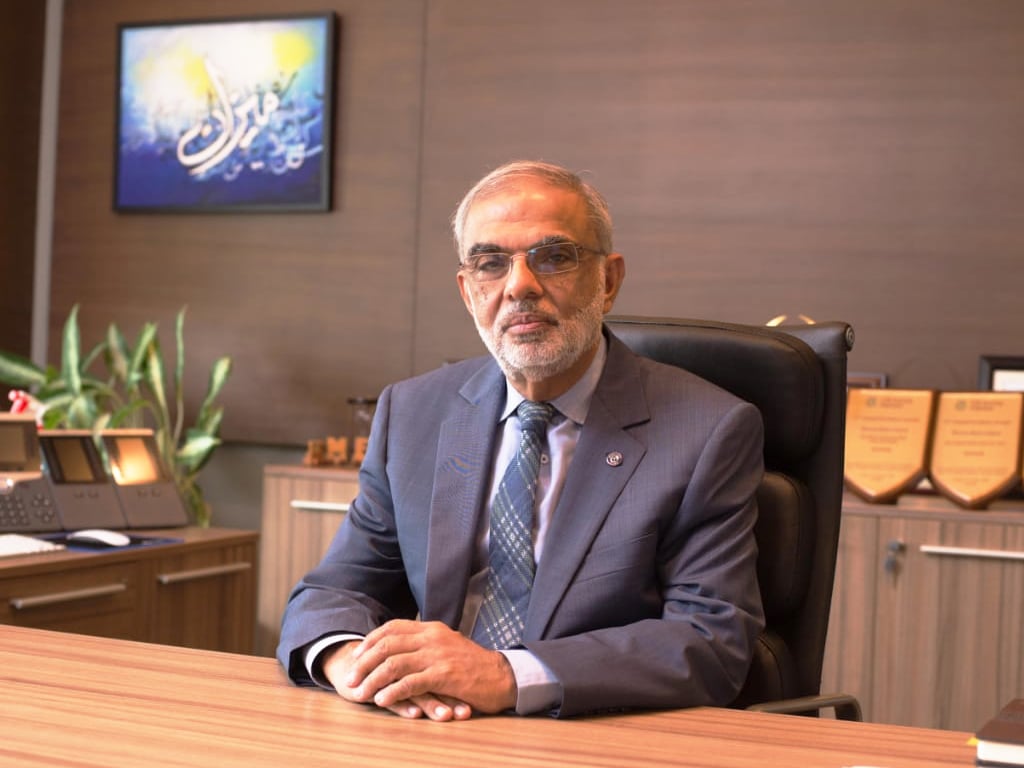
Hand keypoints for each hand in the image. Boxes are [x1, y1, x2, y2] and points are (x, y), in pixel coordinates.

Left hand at [321, 620, 516, 720]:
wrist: (502, 676)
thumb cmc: (474, 665)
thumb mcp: (448, 646)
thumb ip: (426, 645)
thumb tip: (401, 649)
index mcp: (432, 628)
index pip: (393, 627)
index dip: (371, 641)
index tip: (357, 655)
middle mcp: (432, 637)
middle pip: (388, 644)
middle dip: (364, 662)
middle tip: (350, 677)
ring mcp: (438, 655)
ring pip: (395, 664)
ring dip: (373, 679)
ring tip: (361, 692)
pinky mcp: (444, 675)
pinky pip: (411, 682)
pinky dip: (393, 692)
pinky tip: (382, 700)